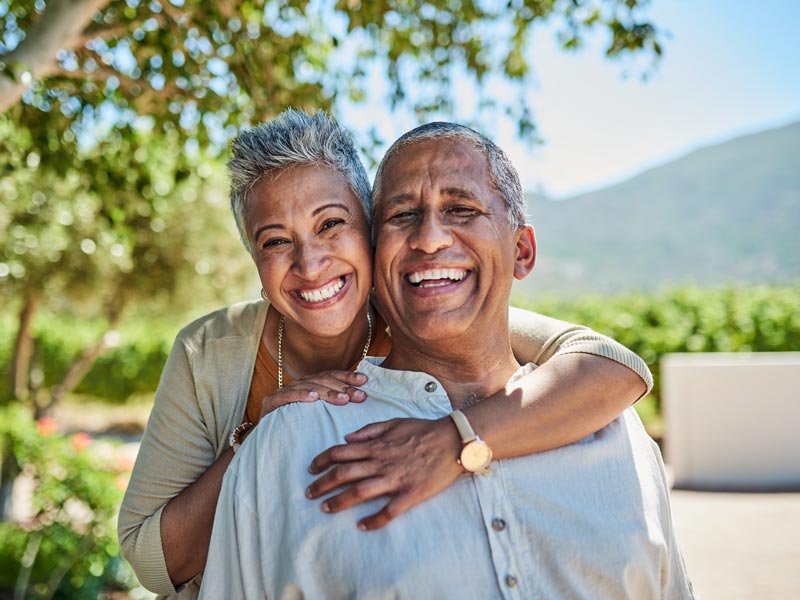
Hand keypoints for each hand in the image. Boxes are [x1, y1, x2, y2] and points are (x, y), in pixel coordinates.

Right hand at [259, 370, 367, 417]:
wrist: (267, 439)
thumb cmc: (298, 427)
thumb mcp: (319, 415)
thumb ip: (334, 405)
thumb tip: (360, 398)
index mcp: (310, 384)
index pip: (331, 375)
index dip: (347, 377)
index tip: (364, 381)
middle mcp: (298, 384)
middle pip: (323, 380)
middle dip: (343, 387)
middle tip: (359, 396)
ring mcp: (284, 391)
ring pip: (309, 387)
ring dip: (327, 392)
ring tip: (343, 399)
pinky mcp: (270, 402)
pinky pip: (287, 396)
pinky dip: (300, 395)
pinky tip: (313, 397)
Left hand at [306, 417, 462, 529]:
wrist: (453, 440)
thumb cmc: (423, 430)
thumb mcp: (394, 422)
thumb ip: (369, 431)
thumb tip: (347, 439)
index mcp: (376, 445)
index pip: (340, 452)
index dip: (322, 460)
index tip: (311, 469)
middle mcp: (381, 462)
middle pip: (343, 473)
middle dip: (322, 484)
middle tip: (309, 494)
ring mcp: (395, 479)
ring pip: (359, 492)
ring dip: (339, 501)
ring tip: (325, 509)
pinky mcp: (410, 494)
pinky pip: (388, 511)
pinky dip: (373, 520)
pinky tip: (362, 526)